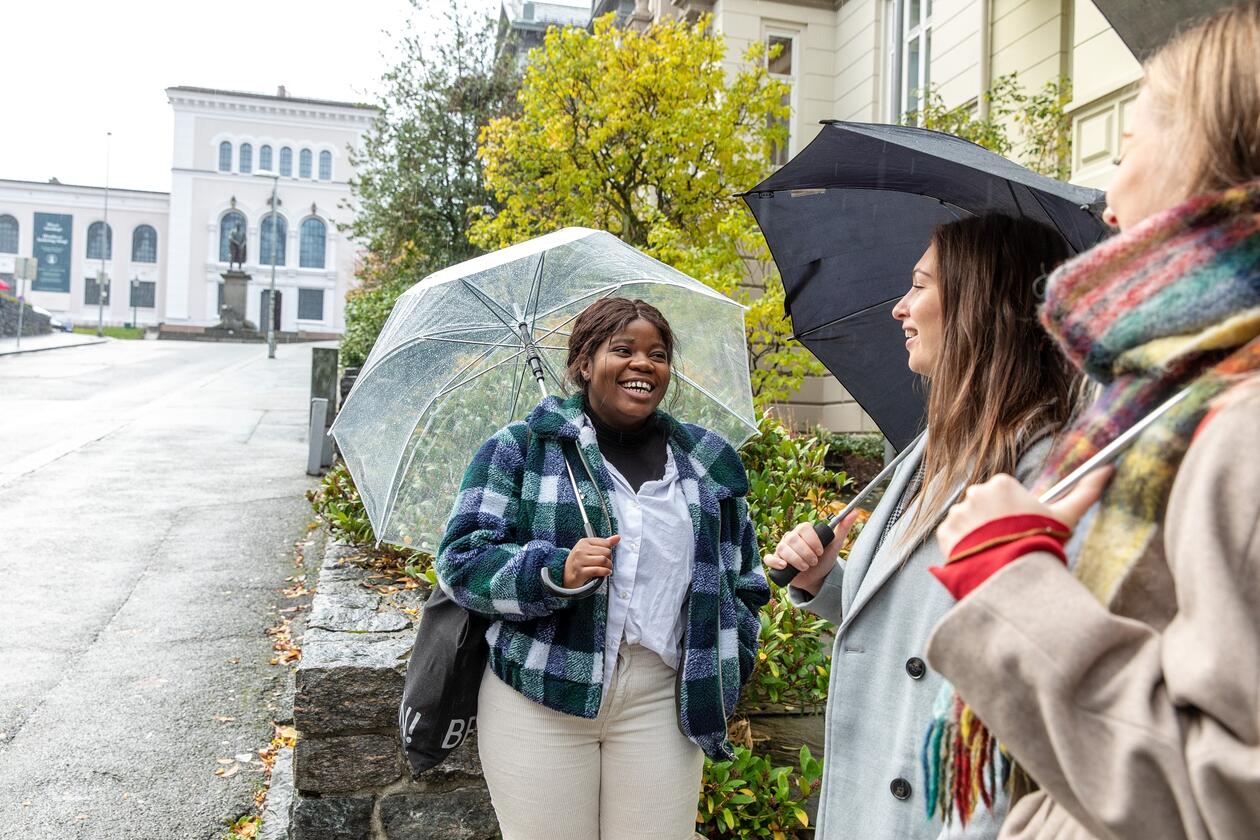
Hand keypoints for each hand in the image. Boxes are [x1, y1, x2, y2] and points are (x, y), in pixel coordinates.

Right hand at [564, 535, 619, 587]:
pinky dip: (605, 572)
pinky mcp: (580, 572)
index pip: (606, 543)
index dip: (609, 550)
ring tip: (607, 568)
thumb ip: (604, 543)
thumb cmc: (580, 562)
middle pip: (606, 552)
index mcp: (584, 542)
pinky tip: (606, 572)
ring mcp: (579, 561)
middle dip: (610, 559)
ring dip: (608, 566)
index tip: (607, 555)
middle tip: (607, 563)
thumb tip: (617, 537)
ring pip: (603, 560)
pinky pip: (598, 570)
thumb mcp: (590, 549)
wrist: (567, 575)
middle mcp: (581, 550)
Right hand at [763, 511, 858, 595]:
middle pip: (793, 539)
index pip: (803, 528)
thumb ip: (843, 528)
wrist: (817, 577)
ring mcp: (781, 549)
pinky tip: (785, 566)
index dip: (812, 540)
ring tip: (805, 567)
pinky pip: (769, 558)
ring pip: (783, 549)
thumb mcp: (835, 545)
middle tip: (814, 562)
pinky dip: (775, 561)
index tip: (820, 551)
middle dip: (805, 553)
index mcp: (803, 531)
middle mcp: (790, 537)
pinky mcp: (776, 561)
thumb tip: (855, 511)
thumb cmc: (824, 559)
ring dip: (796, 560)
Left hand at [936, 467, 1112, 557]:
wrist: (1013, 570)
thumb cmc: (1041, 540)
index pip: (1003, 494)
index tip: (1020, 527)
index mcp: (1001, 483)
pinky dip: (962, 546)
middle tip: (1008, 541)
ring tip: (994, 551)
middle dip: (992, 521)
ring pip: (967, 521)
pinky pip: (952, 536)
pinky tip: (980, 556)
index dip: (1013, 513)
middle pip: (983, 505)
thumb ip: (1085, 492)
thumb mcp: (1065, 516)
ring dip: (976, 534)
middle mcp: (975, 492)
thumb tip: (1107, 470)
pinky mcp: (945, 532)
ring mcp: (958, 512)